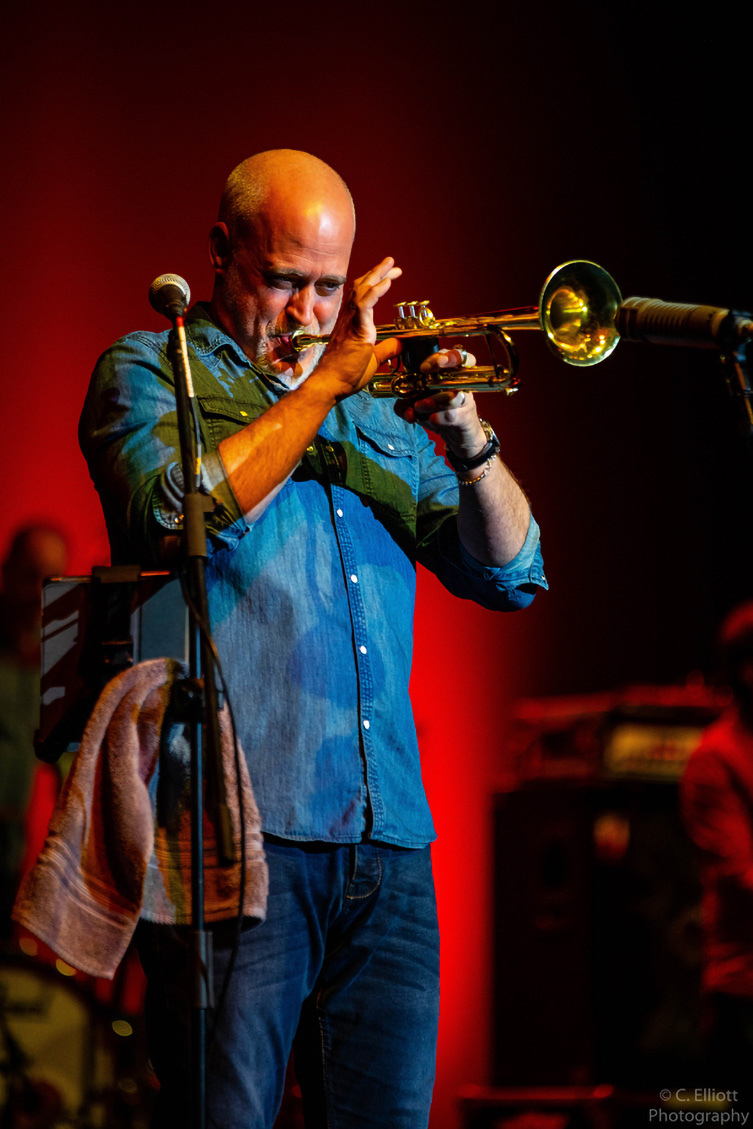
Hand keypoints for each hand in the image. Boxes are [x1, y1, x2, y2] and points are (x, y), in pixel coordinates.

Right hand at [310, 257, 401, 398]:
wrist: (330, 385)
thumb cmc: (344, 376)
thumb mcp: (371, 360)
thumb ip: (385, 350)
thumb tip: (400, 344)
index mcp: (351, 324)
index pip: (362, 297)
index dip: (374, 284)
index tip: (389, 277)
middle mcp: (348, 319)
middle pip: (361, 287)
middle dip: (377, 273)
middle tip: (391, 262)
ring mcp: (349, 323)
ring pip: (362, 291)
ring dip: (378, 275)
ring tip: (391, 264)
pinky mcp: (355, 330)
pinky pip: (364, 305)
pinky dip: (376, 292)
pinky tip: (386, 283)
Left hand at [394, 346, 487, 458]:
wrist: (458, 436)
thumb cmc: (439, 413)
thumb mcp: (418, 405)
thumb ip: (405, 404)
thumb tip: (402, 406)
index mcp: (451, 374)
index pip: (454, 355)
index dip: (442, 356)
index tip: (424, 367)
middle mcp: (462, 383)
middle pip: (460, 365)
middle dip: (442, 363)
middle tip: (425, 371)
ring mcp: (466, 400)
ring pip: (454, 394)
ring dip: (434, 399)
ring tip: (418, 406)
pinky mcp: (465, 419)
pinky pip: (453, 415)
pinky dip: (440, 418)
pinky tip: (431, 420)